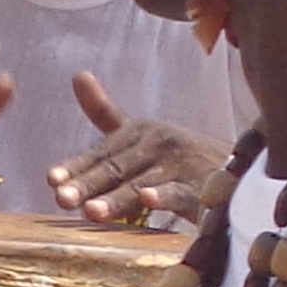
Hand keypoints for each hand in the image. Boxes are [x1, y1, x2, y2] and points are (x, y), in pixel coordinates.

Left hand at [51, 72, 221, 227]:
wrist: (236, 170)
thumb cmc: (177, 156)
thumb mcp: (140, 134)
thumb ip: (105, 113)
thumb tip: (78, 74)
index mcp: (139, 131)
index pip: (101, 152)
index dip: (76, 166)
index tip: (51, 179)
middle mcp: (157, 144)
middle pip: (116, 169)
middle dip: (88, 184)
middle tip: (61, 198)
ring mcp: (179, 165)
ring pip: (140, 184)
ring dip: (116, 198)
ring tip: (91, 212)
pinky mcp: (201, 187)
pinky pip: (178, 193)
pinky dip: (163, 196)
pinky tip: (147, 201)